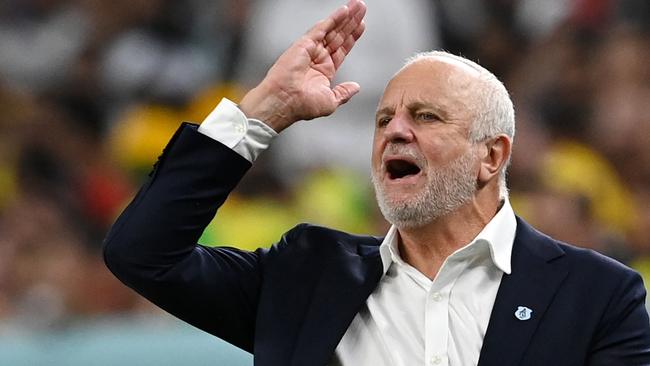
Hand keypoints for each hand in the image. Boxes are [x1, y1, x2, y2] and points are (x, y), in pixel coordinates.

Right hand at [239, 0, 366, 131]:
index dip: (352, 37)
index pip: (341, 49)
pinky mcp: (304, 44)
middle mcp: (317, 58)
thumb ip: (344, 93)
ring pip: (332, 29)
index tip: (362, 26)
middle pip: (339, 35)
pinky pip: (322, 28)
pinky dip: (333, 18)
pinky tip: (344, 10)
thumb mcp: (330, 101)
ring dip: (346, 17)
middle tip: (362, 8)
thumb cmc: (302, 106)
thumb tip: (355, 87)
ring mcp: (311, 50)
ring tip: (358, 5)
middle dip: (351, 22)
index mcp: (323, 71)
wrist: (284, 102)